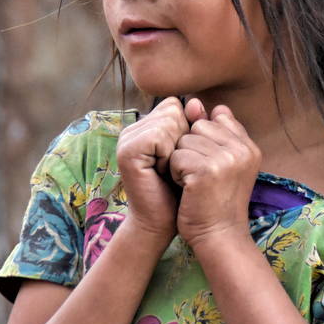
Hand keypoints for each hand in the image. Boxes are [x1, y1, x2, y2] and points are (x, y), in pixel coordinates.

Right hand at [116, 96, 194, 241]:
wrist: (163, 222)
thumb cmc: (180, 190)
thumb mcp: (191, 153)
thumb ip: (193, 126)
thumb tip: (196, 101)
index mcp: (145, 127)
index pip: (174, 106)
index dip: (187, 129)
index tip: (182, 157)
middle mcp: (133, 130)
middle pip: (172, 109)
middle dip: (183, 137)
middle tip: (174, 165)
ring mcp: (127, 140)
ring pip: (169, 120)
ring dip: (177, 147)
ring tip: (168, 169)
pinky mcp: (127, 152)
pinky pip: (160, 135)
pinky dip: (168, 153)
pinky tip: (162, 171)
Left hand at [171, 104, 261, 247]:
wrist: (219, 236)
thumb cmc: (216, 201)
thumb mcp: (222, 163)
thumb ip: (212, 132)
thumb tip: (193, 101)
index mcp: (250, 146)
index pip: (218, 118)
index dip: (205, 140)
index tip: (210, 166)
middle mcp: (242, 149)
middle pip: (199, 126)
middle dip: (191, 149)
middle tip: (202, 177)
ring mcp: (227, 159)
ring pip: (185, 140)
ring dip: (182, 162)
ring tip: (195, 183)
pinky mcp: (207, 170)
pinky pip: (177, 155)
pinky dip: (176, 173)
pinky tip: (188, 190)